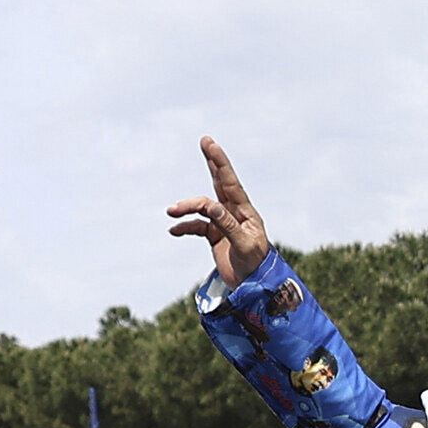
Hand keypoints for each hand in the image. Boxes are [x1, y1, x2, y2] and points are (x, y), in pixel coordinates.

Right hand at [173, 136, 273, 283]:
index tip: (210, 144)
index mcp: (245, 212)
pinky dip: (185, 227)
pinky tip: (174, 230)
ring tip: (171, 212)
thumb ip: (228, 225)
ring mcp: (223, 223)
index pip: (230, 182)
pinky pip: (196, 226)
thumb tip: (211, 206)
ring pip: (202, 208)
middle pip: (219, 183)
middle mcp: (234, 213)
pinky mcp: (215, 236)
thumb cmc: (256, 264)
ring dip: (187, 208)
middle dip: (212, 162)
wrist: (255, 285)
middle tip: (205, 141)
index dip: (219, 163)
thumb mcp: (244, 245)